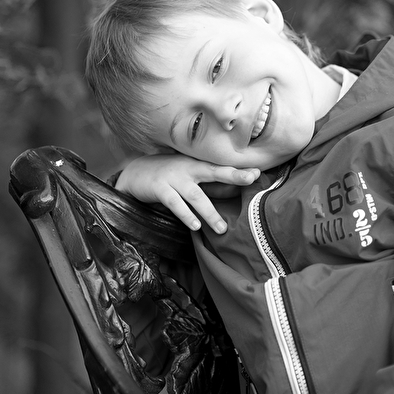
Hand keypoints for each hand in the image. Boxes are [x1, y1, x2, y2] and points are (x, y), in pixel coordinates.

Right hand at [115, 153, 259, 234]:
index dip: (239, 170)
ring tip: (221, 229)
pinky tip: (195, 226)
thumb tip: (235, 191)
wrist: (135, 172)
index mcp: (197, 165)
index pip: (222, 167)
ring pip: (195, 195)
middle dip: (233, 176)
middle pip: (214, 171)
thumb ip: (208, 182)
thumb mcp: (188, 174)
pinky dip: (185, 215)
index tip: (258, 173)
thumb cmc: (168, 175)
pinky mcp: (160, 189)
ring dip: (209, 212)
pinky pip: (175, 203)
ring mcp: (174, 178)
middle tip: (251, 179)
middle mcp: (188, 169)